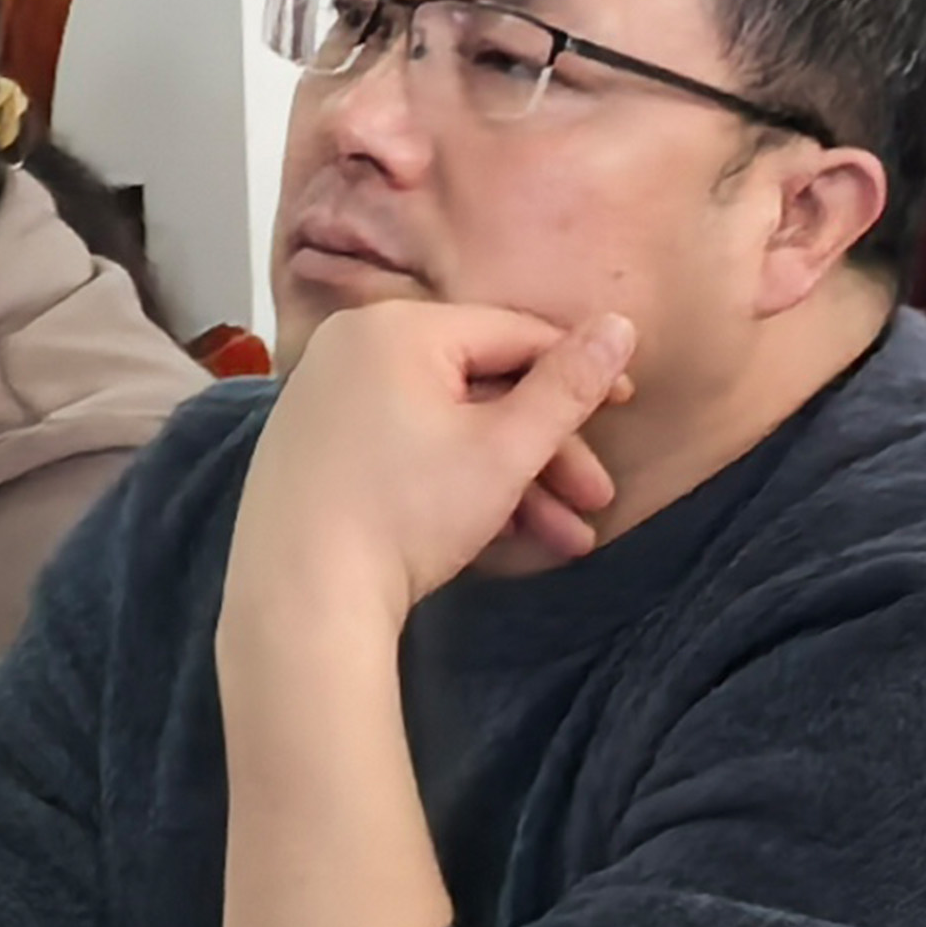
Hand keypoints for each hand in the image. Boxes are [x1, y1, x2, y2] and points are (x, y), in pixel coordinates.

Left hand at [230, 298, 632, 623]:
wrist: (298, 601)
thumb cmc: (405, 513)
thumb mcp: (506, 450)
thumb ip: (569, 386)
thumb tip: (621, 325)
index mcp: (398, 328)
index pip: (513, 334)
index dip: (578, 370)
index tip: (627, 405)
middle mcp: (354, 349)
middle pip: (480, 387)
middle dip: (548, 452)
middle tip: (597, 499)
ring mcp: (327, 402)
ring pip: (446, 428)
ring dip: (513, 481)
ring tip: (565, 541)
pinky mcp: (314, 453)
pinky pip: (404, 450)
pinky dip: (455, 485)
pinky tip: (504, 538)